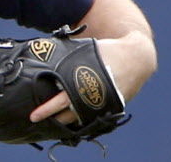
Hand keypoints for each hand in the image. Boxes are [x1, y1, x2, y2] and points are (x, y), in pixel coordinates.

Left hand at [29, 33, 152, 124]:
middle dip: (55, 118)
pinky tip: (71, 114)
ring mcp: (105, 105)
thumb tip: (42, 51)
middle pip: (71, 115)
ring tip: (53, 118)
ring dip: (68, 119)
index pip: (61, 101)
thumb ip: (65, 56)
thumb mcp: (83, 51)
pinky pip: (94, 116)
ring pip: (82, 118)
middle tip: (39, 119)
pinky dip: (82, 116)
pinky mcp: (113, 107)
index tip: (33, 116)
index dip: (47, 109)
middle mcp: (96, 98)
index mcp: (85, 83)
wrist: (137, 57)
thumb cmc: (106, 51)